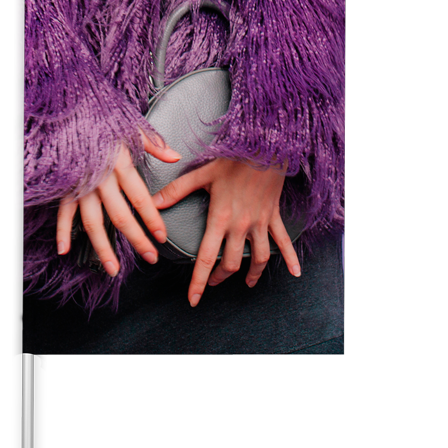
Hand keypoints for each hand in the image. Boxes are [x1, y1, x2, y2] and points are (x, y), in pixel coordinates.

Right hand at [56, 133, 179, 277]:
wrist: (71, 112)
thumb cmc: (104, 121)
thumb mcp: (132, 127)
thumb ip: (154, 144)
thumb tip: (176, 156)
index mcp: (120, 164)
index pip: (139, 198)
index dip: (152, 219)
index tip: (161, 236)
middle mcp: (101, 179)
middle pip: (120, 217)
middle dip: (137, 239)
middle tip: (150, 257)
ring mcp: (81, 186)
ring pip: (93, 223)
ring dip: (103, 248)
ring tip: (113, 269)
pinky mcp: (66, 188)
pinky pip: (63, 213)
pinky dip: (61, 232)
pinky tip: (65, 250)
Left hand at [152, 157, 299, 305]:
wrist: (265, 148)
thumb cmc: (233, 159)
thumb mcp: (201, 174)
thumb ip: (176, 190)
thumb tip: (153, 203)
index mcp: (221, 218)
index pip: (206, 257)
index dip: (198, 281)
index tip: (193, 299)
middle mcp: (241, 225)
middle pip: (231, 263)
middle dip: (220, 277)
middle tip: (212, 282)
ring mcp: (259, 223)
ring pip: (258, 258)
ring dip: (251, 274)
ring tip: (246, 282)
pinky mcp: (272, 216)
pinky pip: (283, 241)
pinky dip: (290, 258)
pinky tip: (295, 272)